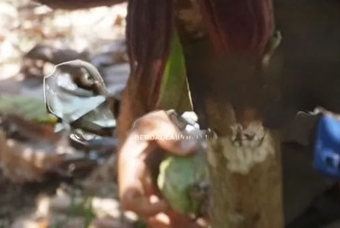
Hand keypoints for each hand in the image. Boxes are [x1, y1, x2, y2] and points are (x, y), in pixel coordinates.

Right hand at [118, 110, 207, 227]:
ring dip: (184, 223)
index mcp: (130, 174)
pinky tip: (209, 215)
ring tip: (204, 222)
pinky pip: (179, 211)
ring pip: (167, 218)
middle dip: (171, 223)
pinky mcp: (170, 195)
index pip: (130, 199)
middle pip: (151, 217)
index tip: (165, 205)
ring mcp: (156, 195)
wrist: (156, 131)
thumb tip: (190, 148)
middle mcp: (142, 190)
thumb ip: (168, 132)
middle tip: (194, 222)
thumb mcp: (154, 122)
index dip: (145, 208)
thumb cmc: (150, 127)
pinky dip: (193, 216)